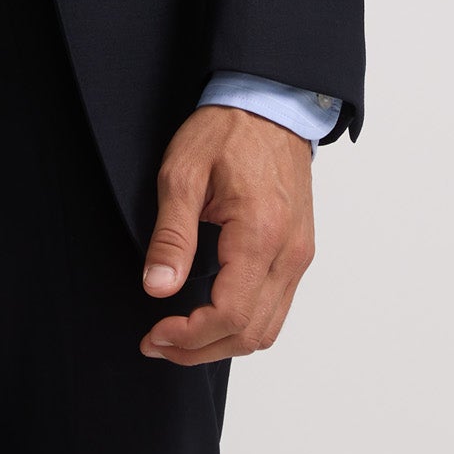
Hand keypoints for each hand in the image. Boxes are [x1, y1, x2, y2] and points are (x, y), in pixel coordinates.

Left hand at [139, 104, 315, 365]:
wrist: (271, 104)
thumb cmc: (226, 132)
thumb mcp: (182, 173)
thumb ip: (172, 235)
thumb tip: (157, 289)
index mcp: (260, 233)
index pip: (230, 314)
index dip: (189, 337)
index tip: (154, 334)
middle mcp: (289, 253)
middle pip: (250, 334)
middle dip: (200, 349)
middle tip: (158, 343)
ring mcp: (299, 255)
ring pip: (267, 329)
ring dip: (222, 343)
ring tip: (179, 337)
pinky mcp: (298, 253)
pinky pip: (276, 307)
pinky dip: (243, 323)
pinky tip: (210, 314)